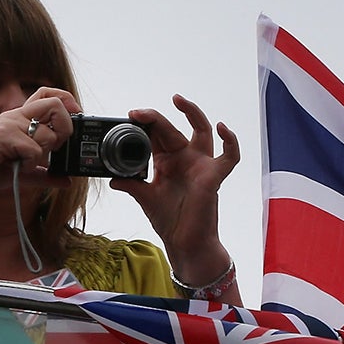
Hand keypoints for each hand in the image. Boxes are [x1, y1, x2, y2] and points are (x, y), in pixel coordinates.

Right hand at [0, 86, 78, 197]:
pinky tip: (14, 168)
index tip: (75, 118)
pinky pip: (33, 150)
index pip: (48, 94)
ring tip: (23, 164)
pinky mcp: (3, 136)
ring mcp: (9, 124)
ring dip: (42, 155)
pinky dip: (29, 165)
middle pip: (55, 104)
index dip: (67, 101)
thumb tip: (66, 180)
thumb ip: (43, 173)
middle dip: (65, 126)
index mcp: (18, 119)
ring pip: (47, 135)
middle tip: (54, 146)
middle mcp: (15, 116)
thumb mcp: (20, 171)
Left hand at [115, 94, 239, 282]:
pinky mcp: (213, 177)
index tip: (129, 117)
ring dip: (192, 113)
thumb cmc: (170, 220)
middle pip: (173, 129)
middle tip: (137, 112)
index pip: (157, 135)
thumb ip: (131, 185)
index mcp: (168, 162)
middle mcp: (185, 159)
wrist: (184, 243)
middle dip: (156, 118)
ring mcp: (200, 166)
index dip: (145, 124)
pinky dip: (231, 141)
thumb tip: (112, 179)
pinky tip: (223, 127)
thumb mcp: (145, 198)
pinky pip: (230, 156)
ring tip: (177, 100)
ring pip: (202, 131)